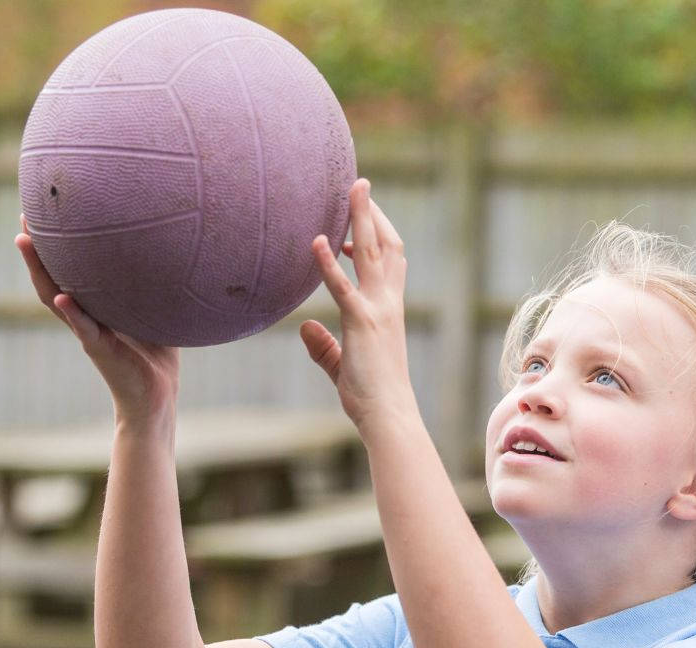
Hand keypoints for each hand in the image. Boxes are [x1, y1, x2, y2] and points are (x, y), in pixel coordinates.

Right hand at [15, 216, 180, 424]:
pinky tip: (61, 296)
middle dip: (35, 248)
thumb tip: (171, 249)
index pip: (67, 270)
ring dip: (39, 271)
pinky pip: (83, 328)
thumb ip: (153, 285)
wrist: (156, 396)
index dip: (54, 244)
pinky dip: (73, 313)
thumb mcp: (153, 310)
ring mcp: (88, 331)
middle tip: (23, 217)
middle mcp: (84, 315)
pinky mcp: (100, 349)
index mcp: (94, 305)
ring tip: (24, 243)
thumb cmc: (156, 353)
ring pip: (55, 297)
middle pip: (50, 276)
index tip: (45, 212)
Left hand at [300, 178, 413, 426]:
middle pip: (384, 245)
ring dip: (359, 218)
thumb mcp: (343, 365)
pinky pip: (342, 286)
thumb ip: (326, 346)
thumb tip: (305, 329)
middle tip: (359, 182)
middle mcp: (388, 302)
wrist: (389, 416)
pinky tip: (316, 240)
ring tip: (352, 187)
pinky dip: (327, 263)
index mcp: (389, 309)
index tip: (357, 217)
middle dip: (371, 212)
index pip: (390, 260)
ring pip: (369, 253)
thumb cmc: (371, 396)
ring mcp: (377, 309)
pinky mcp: (360, 322)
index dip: (377, 234)